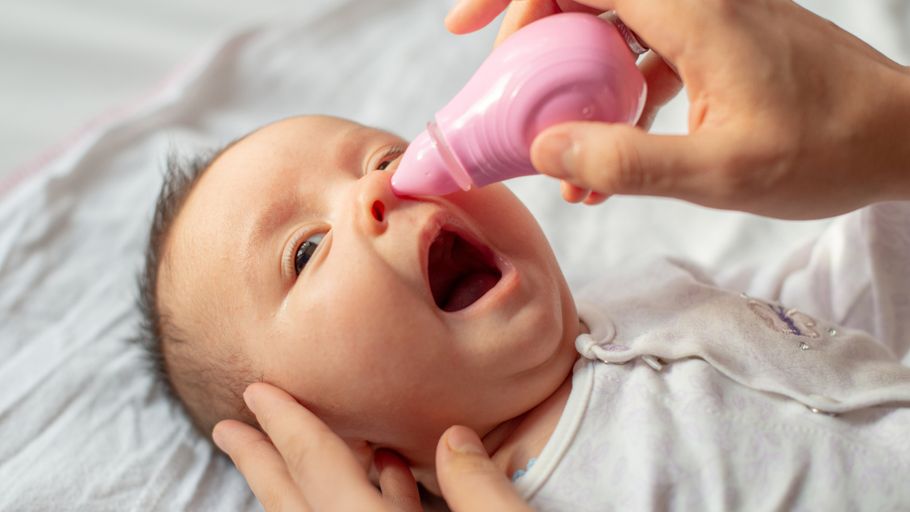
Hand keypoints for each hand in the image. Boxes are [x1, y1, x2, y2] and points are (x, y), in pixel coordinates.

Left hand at [213, 382, 530, 510]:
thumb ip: (479, 489)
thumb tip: (454, 439)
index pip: (321, 471)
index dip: (286, 428)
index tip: (253, 394)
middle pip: (297, 502)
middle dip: (262, 461)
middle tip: (228, 428)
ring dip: (301, 481)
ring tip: (286, 446)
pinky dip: (361, 499)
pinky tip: (382, 476)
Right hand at [447, 0, 909, 218]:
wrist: (897, 139)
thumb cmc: (826, 149)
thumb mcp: (720, 172)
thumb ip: (627, 162)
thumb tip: (544, 150)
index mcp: (693, 9)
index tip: (467, 27)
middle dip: (530, 36)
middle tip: (504, 93)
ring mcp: (706, 17)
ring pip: (609, 26)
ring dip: (570, 78)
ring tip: (548, 142)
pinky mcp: (715, 42)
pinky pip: (642, 56)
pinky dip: (612, 99)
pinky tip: (603, 163)